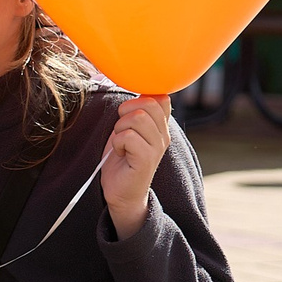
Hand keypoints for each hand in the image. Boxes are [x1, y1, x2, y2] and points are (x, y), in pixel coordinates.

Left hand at [101, 94, 168, 239]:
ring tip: (121, 145)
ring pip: (136, 117)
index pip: (160, 97)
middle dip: (124, 114)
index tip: (128, 117)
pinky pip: (128, 136)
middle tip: (122, 133)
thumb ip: (134, 111)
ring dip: (119, 130)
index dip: (138, 100)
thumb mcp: (126, 129)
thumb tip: (133, 89)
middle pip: (146, 103)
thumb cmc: (120, 159)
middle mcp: (163, 134)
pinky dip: (117, 143)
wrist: (120, 192)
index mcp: (160, 125)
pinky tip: (121, 154)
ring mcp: (158, 146)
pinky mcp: (148, 158)